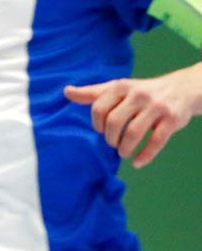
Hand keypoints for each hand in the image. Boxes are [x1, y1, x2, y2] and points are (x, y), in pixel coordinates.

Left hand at [65, 69, 201, 169]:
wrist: (183, 88)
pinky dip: (145, 155)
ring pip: (133, 132)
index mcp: (122, 87)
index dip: (97, 124)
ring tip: (123, 152)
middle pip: (114, 122)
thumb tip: (67, 92)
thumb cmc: (143, 93)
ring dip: (124, 148)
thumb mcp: (119, 88)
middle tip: (113, 143)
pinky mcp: (172, 120)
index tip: (102, 130)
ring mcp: (157, 107)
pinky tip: (137, 163)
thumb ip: (93, 93)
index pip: (99, 108)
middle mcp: (140, 95)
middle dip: (110, 138)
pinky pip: (156, 141)